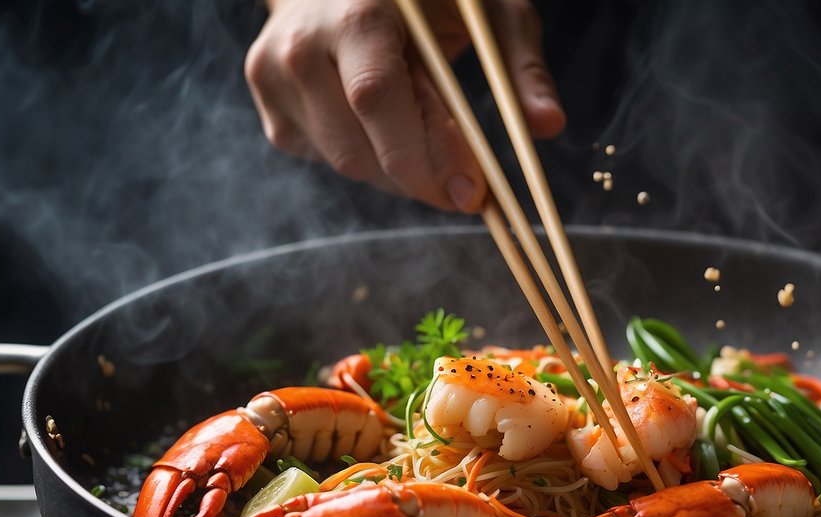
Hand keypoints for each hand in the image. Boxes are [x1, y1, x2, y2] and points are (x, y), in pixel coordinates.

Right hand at [244, 0, 565, 212]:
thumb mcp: (483, 9)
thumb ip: (518, 63)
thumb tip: (550, 126)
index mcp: (354, 11)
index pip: (380, 99)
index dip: (429, 155)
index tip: (473, 194)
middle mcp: (300, 45)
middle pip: (360, 149)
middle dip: (421, 180)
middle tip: (466, 192)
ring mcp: (273, 79)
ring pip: (346, 165)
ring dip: (399, 175)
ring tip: (430, 152)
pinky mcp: (270, 110)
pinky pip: (328, 161)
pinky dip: (370, 161)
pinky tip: (386, 130)